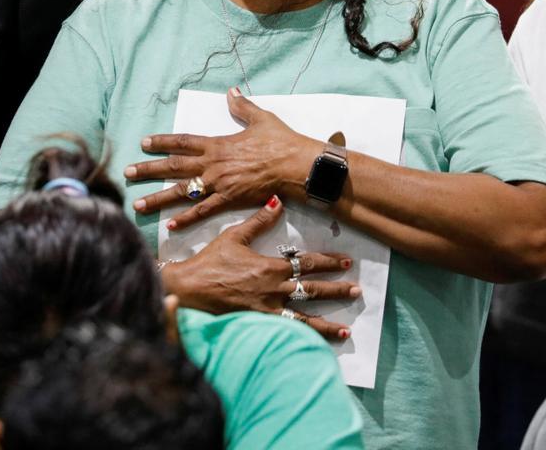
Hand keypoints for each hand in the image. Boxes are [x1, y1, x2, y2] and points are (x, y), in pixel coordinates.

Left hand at [129, 88, 321, 230]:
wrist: (295, 165)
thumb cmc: (281, 141)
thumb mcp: (261, 119)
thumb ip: (242, 107)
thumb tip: (231, 91)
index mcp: (217, 144)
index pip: (182, 142)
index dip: (161, 142)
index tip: (144, 143)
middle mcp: (212, 164)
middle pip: (173, 167)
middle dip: (148, 170)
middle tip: (127, 172)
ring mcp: (219, 184)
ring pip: (181, 192)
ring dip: (157, 198)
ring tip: (137, 204)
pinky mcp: (229, 200)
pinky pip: (202, 211)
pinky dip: (185, 219)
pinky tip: (169, 226)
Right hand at [161, 196, 359, 340]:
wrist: (188, 288)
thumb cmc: (209, 261)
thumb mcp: (234, 236)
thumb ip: (259, 220)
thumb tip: (278, 200)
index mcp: (270, 267)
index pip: (307, 263)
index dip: (329, 262)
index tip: (347, 262)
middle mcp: (273, 289)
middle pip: (312, 289)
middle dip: (337, 290)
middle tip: (357, 291)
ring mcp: (266, 310)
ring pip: (303, 318)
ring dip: (326, 324)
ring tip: (346, 330)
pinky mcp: (257, 324)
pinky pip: (285, 332)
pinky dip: (302, 338)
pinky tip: (315, 345)